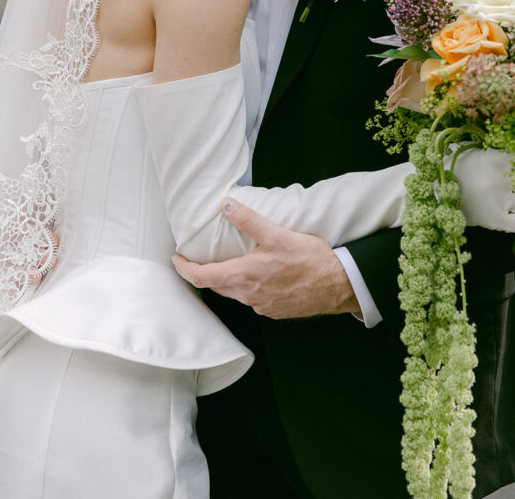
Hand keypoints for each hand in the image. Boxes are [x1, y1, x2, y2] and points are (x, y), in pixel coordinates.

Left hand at [172, 199, 360, 318]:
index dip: (185, 269)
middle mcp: (249, 295)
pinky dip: (247, 287)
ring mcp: (262, 306)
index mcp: (244, 276)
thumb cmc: (310, 261)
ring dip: (227, 280)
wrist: (337, 285)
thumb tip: (227, 205)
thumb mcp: (278, 234)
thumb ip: (249, 220)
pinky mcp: (275, 310)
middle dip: (204, 273)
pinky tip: (258, 276)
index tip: (177, 260)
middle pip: (217, 286)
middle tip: (198, 259)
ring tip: (228, 264)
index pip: (203, 277)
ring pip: (235, 293)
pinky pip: (252, 300)